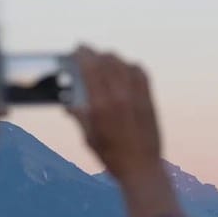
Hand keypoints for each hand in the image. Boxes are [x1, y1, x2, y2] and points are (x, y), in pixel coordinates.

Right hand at [67, 45, 181, 216]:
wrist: (142, 168)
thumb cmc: (112, 157)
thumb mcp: (89, 138)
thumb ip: (79, 117)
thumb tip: (68, 105)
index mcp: (101, 105)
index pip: (91, 68)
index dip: (84, 54)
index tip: (78, 48)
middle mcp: (120, 96)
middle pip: (107, 61)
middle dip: (95, 53)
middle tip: (88, 53)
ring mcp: (137, 96)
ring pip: (124, 63)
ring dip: (112, 58)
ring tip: (104, 59)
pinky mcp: (149, 100)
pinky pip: (140, 73)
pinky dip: (130, 66)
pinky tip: (125, 68)